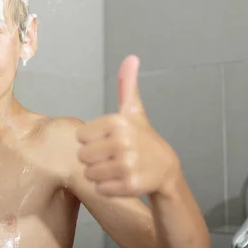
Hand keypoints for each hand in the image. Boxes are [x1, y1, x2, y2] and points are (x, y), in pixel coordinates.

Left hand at [76, 55, 180, 196]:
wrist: (166, 168)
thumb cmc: (143, 137)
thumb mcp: (133, 110)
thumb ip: (126, 85)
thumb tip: (131, 58)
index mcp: (118, 121)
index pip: (80, 136)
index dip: (92, 140)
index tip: (109, 139)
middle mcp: (123, 142)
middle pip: (82, 156)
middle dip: (94, 159)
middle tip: (112, 156)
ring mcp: (128, 165)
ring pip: (90, 174)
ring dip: (99, 174)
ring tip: (116, 168)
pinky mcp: (130, 186)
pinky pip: (101, 189)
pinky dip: (107, 188)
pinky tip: (120, 180)